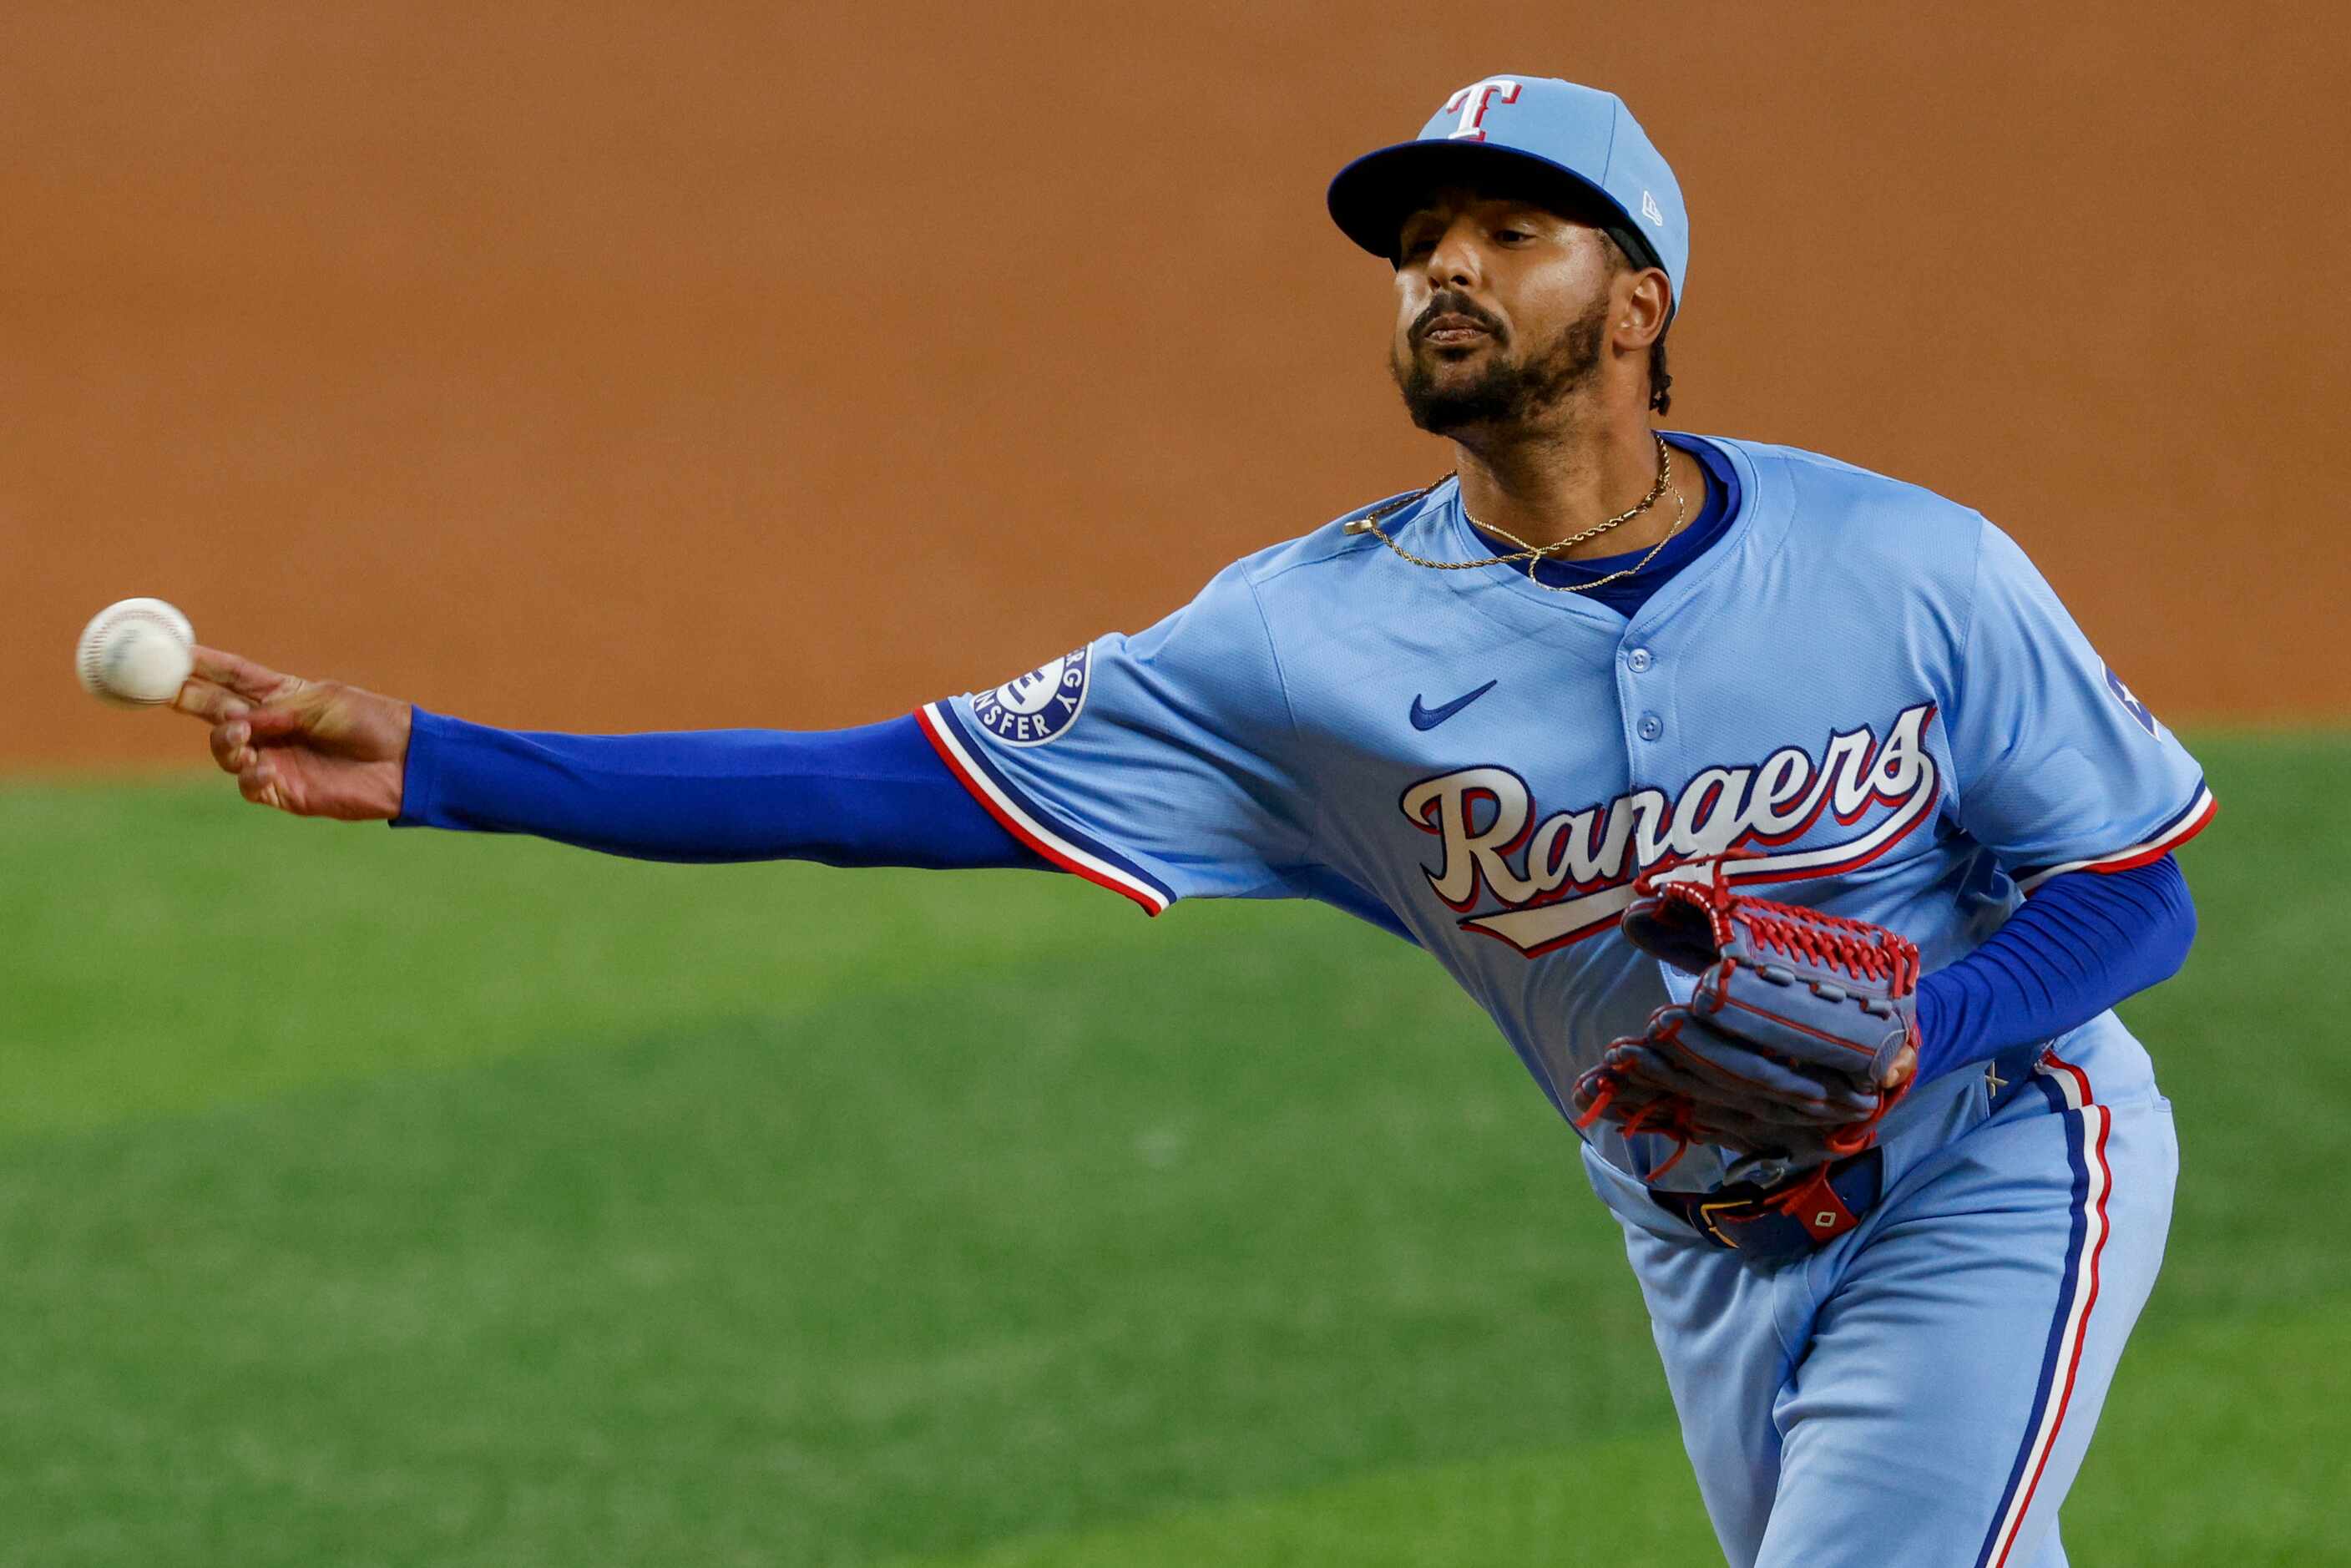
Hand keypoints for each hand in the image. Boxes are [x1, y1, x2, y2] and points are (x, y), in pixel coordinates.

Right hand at [171, 647, 411, 820]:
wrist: (404, 762)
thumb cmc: (371, 721)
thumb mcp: (324, 703)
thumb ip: (278, 711)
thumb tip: (234, 723)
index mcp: (280, 696)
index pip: (230, 676)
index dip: (200, 664)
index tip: (169, 651)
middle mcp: (269, 726)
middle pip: (213, 710)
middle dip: (186, 699)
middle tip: (164, 692)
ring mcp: (273, 758)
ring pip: (223, 750)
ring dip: (225, 742)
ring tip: (242, 736)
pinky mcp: (283, 790)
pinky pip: (248, 784)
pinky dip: (249, 775)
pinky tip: (264, 767)